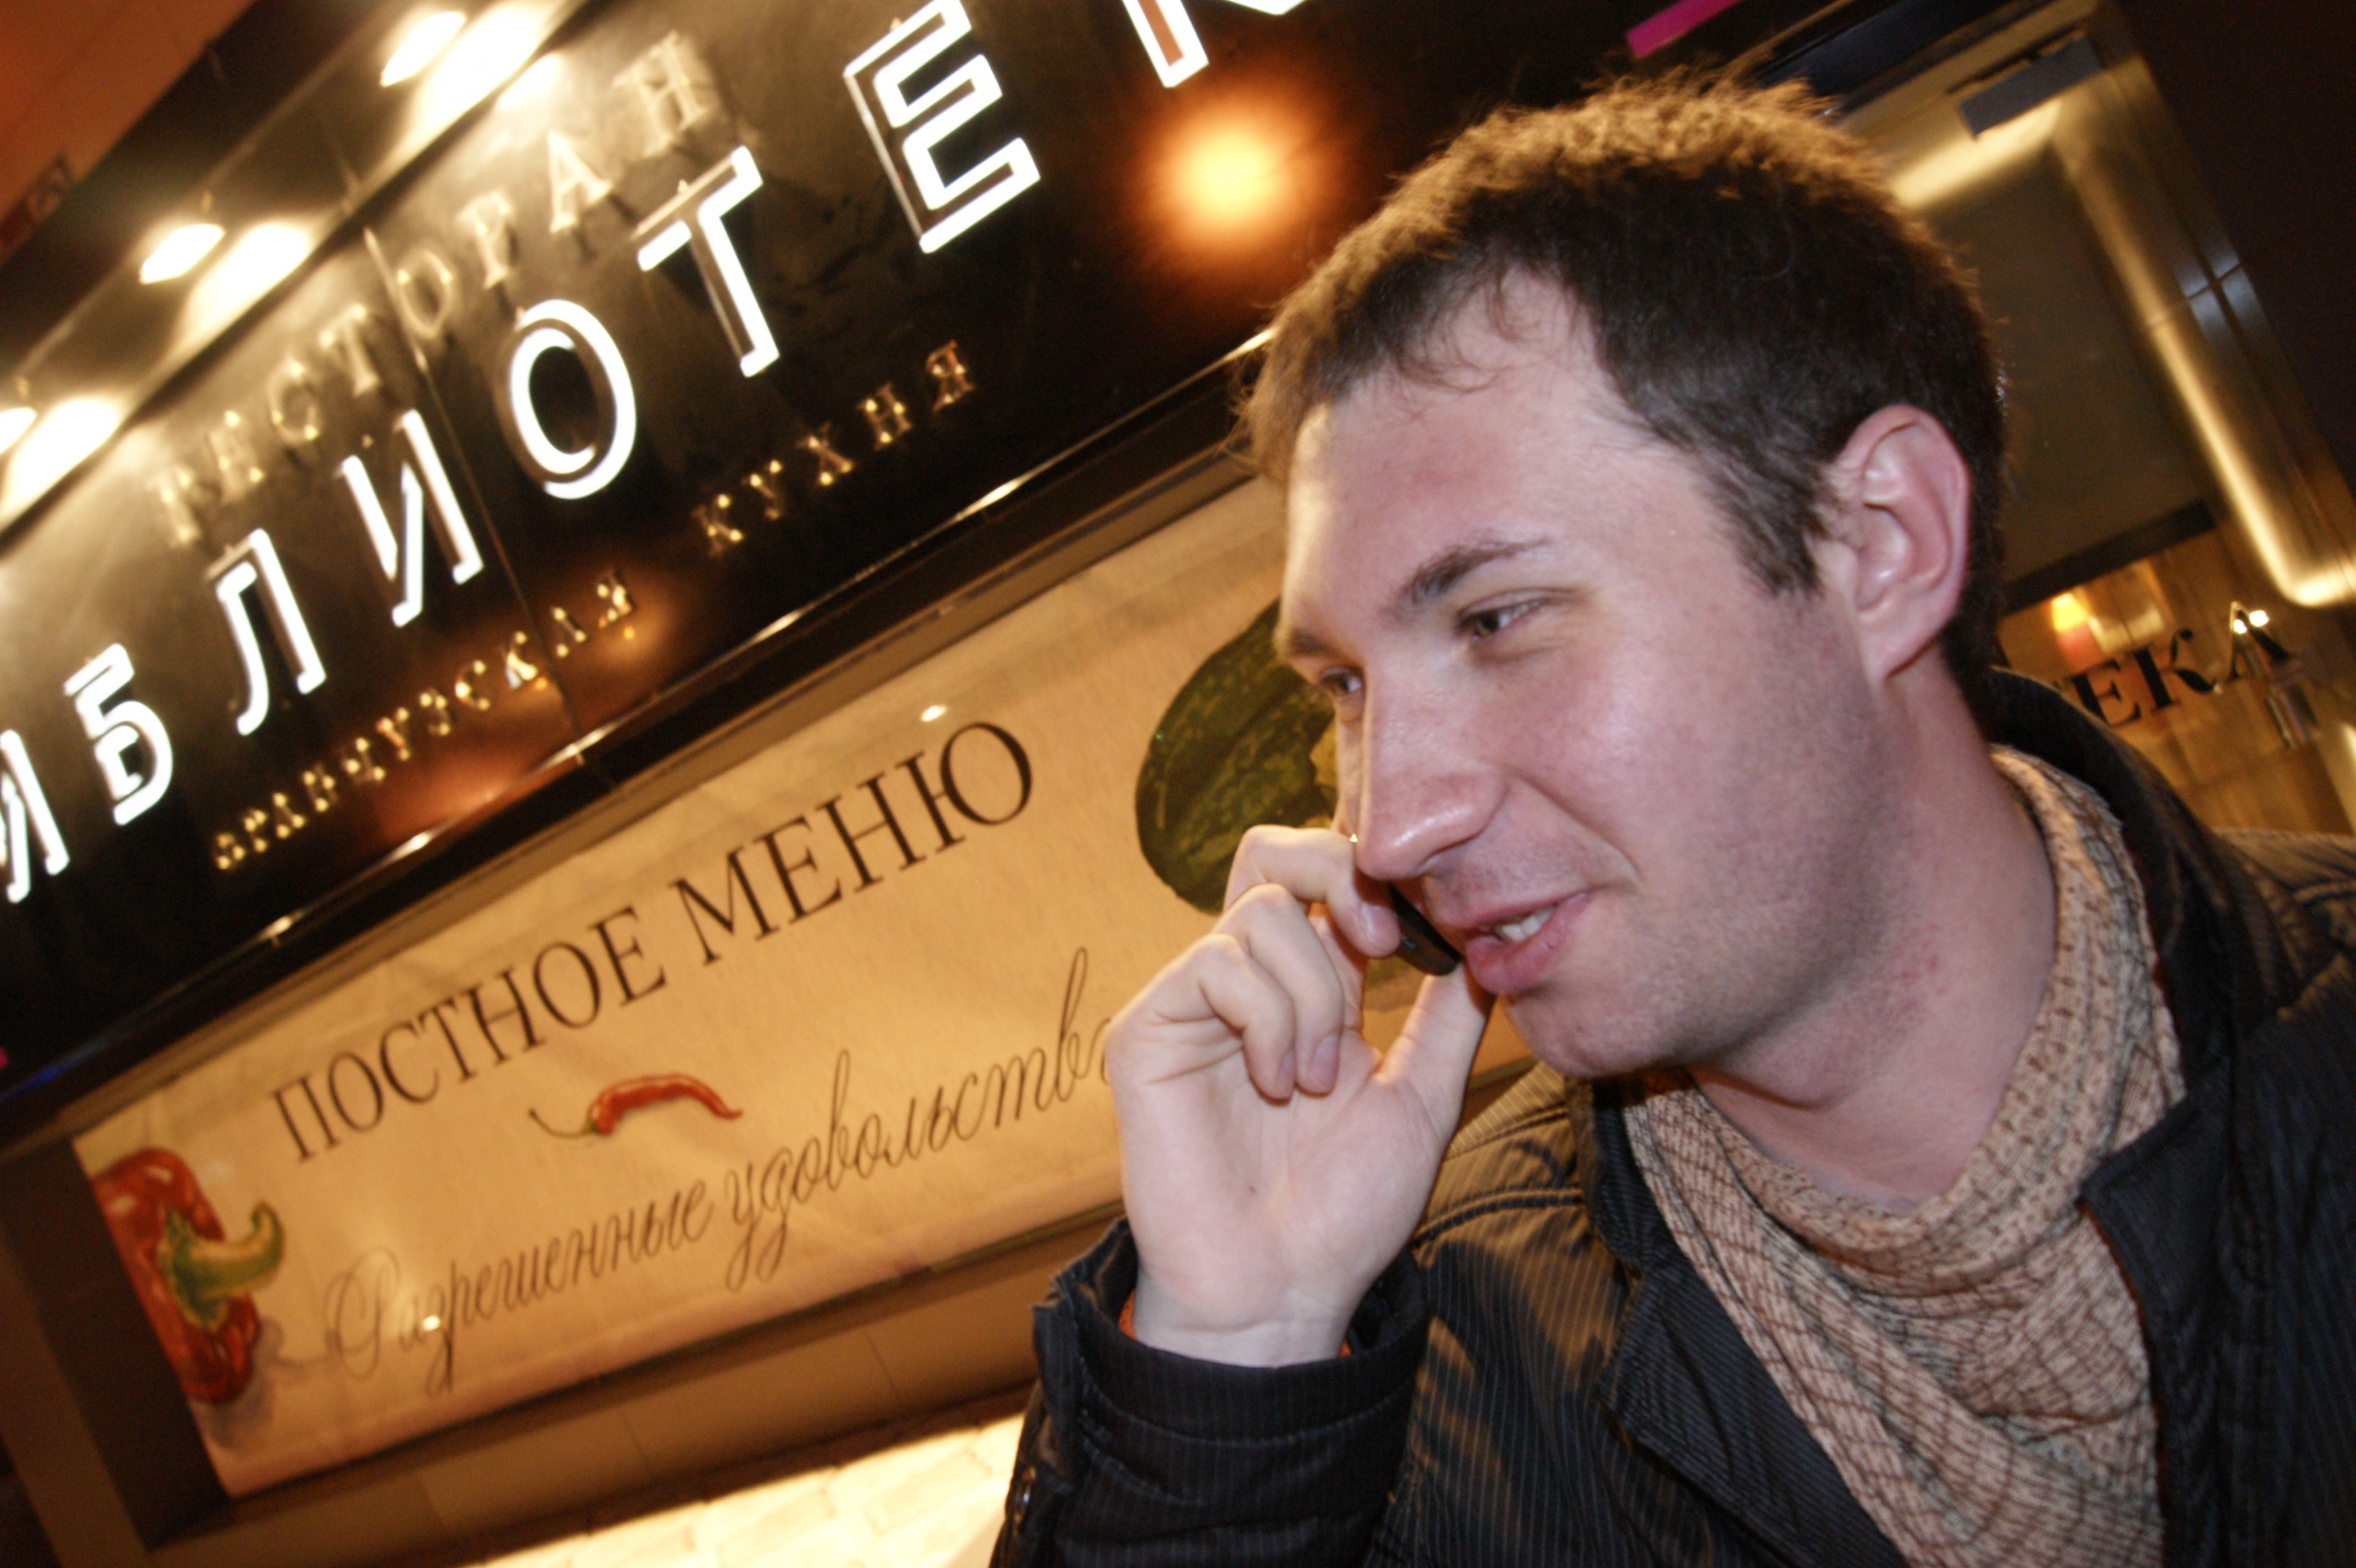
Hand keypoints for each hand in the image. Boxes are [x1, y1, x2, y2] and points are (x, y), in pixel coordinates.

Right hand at [1111, 825, 1491, 1365]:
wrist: (1282, 1291)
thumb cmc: (1344, 1212)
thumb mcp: (1422, 1098)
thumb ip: (1448, 1018)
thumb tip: (1484, 941)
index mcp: (1307, 988)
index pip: (1323, 876)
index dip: (1372, 876)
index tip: (1422, 933)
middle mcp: (1245, 982)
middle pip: (1270, 852)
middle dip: (1336, 874)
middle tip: (1379, 944)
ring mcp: (1190, 1003)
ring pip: (1260, 913)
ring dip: (1315, 996)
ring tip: (1318, 1082)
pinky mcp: (1147, 1031)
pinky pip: (1216, 965)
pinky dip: (1268, 1022)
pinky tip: (1277, 1086)